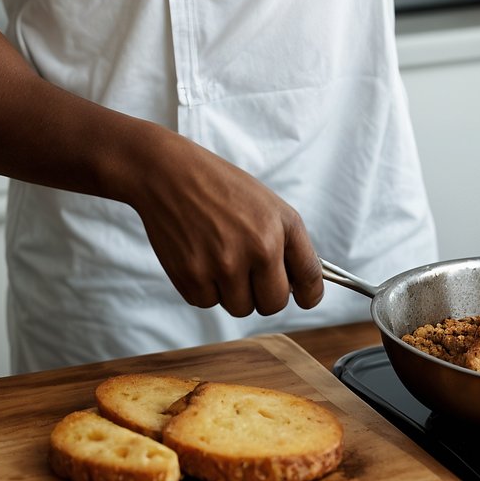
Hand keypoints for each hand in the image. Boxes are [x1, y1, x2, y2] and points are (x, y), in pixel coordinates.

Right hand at [126, 127, 324, 319]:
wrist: (169, 172)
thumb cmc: (219, 186)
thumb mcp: (266, 203)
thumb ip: (286, 242)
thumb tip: (298, 286)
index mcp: (281, 225)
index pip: (310, 277)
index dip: (309, 294)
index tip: (305, 297)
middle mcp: (258, 248)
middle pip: (273, 304)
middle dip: (264, 294)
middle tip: (250, 273)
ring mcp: (224, 265)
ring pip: (240, 308)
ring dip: (232, 291)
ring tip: (219, 255)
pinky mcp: (192, 277)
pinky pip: (207, 302)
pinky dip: (204, 287)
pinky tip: (198, 255)